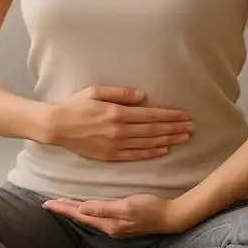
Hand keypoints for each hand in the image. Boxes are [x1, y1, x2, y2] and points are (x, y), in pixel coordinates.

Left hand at [42, 194, 192, 236]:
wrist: (170, 217)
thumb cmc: (150, 209)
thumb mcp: (127, 206)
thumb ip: (104, 208)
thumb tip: (81, 208)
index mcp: (107, 223)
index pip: (79, 215)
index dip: (63, 208)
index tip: (47, 203)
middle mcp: (108, 226)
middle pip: (81, 217)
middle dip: (65, 209)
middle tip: (48, 203)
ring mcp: (115, 225)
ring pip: (88, 216)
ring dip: (74, 210)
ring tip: (62, 204)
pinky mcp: (121, 221)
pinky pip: (97, 215)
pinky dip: (86, 210)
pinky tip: (85, 206)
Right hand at [43, 86, 193, 161]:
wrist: (57, 126)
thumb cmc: (75, 105)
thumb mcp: (96, 92)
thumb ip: (120, 93)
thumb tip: (143, 96)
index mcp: (117, 113)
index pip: (150, 115)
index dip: (169, 116)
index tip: (184, 115)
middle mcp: (119, 130)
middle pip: (153, 130)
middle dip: (174, 128)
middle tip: (191, 128)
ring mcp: (115, 145)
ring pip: (148, 144)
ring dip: (168, 141)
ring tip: (183, 138)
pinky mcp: (109, 156)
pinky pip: (135, 156)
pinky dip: (151, 153)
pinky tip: (163, 150)